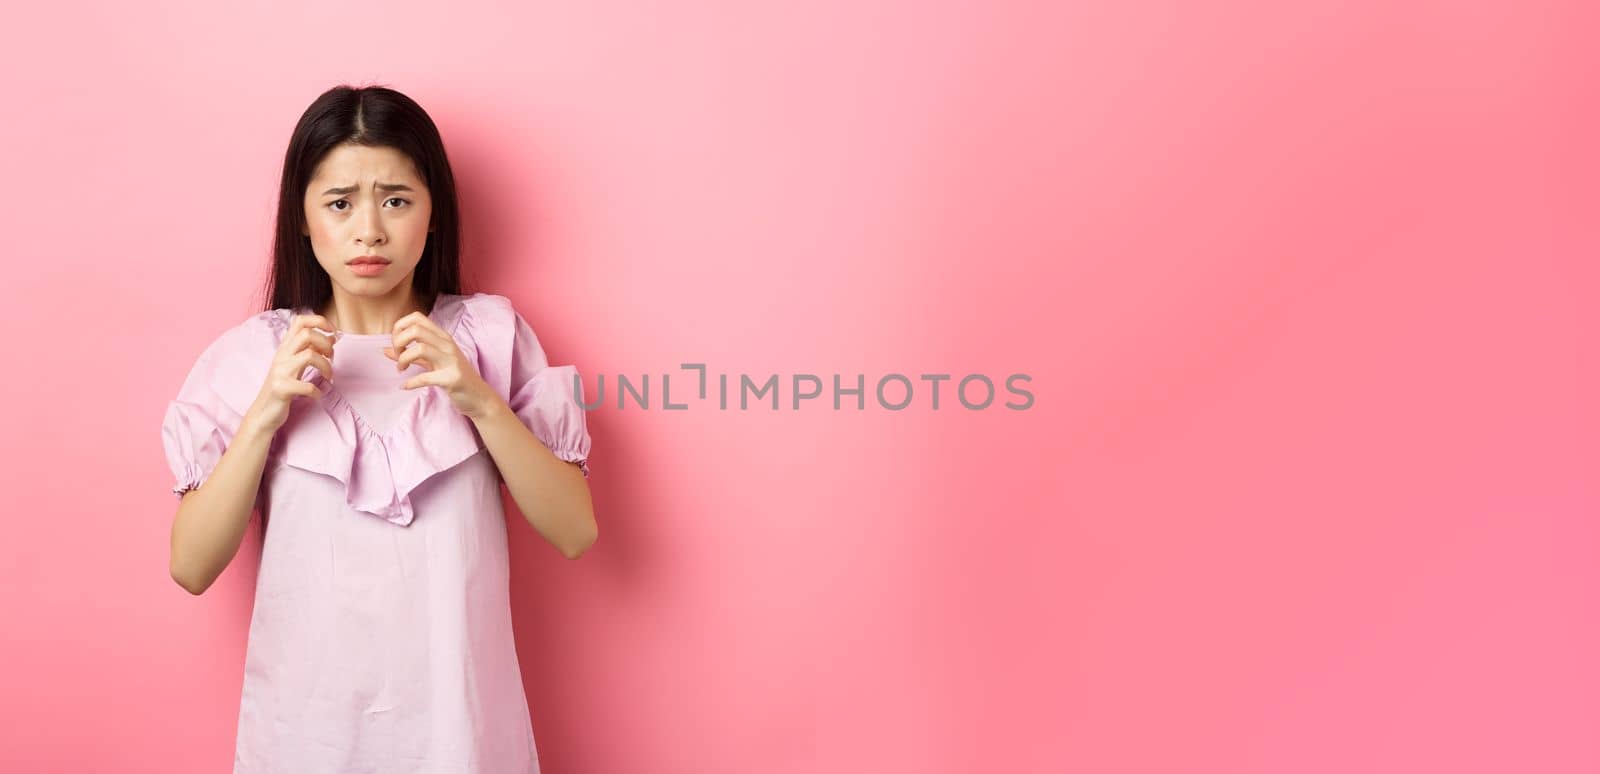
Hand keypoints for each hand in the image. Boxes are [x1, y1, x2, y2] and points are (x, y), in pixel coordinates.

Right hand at [246, 314, 334, 434]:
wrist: (263, 413)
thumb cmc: (283, 387)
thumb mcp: (295, 364)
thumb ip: (309, 349)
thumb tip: (332, 337)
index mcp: (285, 348)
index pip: (300, 321)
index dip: (319, 321)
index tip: (333, 332)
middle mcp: (281, 356)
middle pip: (306, 334)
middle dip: (326, 344)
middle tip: (331, 358)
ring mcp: (280, 372)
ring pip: (309, 355)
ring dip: (326, 366)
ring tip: (328, 377)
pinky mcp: (281, 389)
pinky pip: (307, 386)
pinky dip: (318, 391)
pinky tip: (317, 395)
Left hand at [383, 311, 503, 419]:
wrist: (479, 397)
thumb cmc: (454, 377)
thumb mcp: (431, 362)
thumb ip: (410, 355)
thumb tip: (385, 350)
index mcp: (442, 337)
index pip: (417, 317)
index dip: (400, 327)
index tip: (397, 344)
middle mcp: (447, 345)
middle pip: (416, 330)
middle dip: (399, 342)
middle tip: (398, 357)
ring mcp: (451, 361)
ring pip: (420, 348)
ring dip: (403, 359)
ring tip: (401, 370)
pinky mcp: (451, 378)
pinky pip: (425, 377)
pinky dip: (410, 382)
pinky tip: (405, 386)